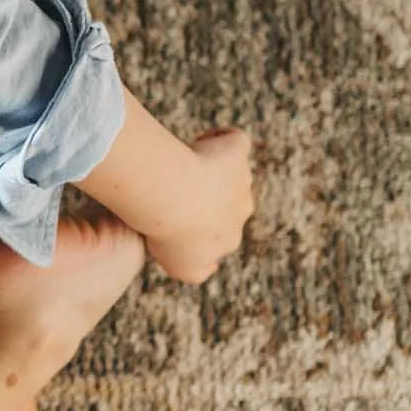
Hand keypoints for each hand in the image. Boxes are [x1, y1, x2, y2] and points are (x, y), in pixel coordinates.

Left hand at [145, 128, 253, 283]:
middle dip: (206, 195)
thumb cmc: (169, 232)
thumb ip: (198, 271)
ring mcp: (241, 180)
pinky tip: (200, 141)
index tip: (173, 215)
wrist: (170, 198)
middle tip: (173, 188)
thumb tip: (210, 267)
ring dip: (210, 167)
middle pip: (229, 202)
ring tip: (181, 164)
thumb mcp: (181, 267)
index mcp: (230, 239)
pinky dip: (222, 139)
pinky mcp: (236, 153)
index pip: (220, 233)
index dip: (198, 223)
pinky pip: (236, 142)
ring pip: (231, 172)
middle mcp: (242, 210)